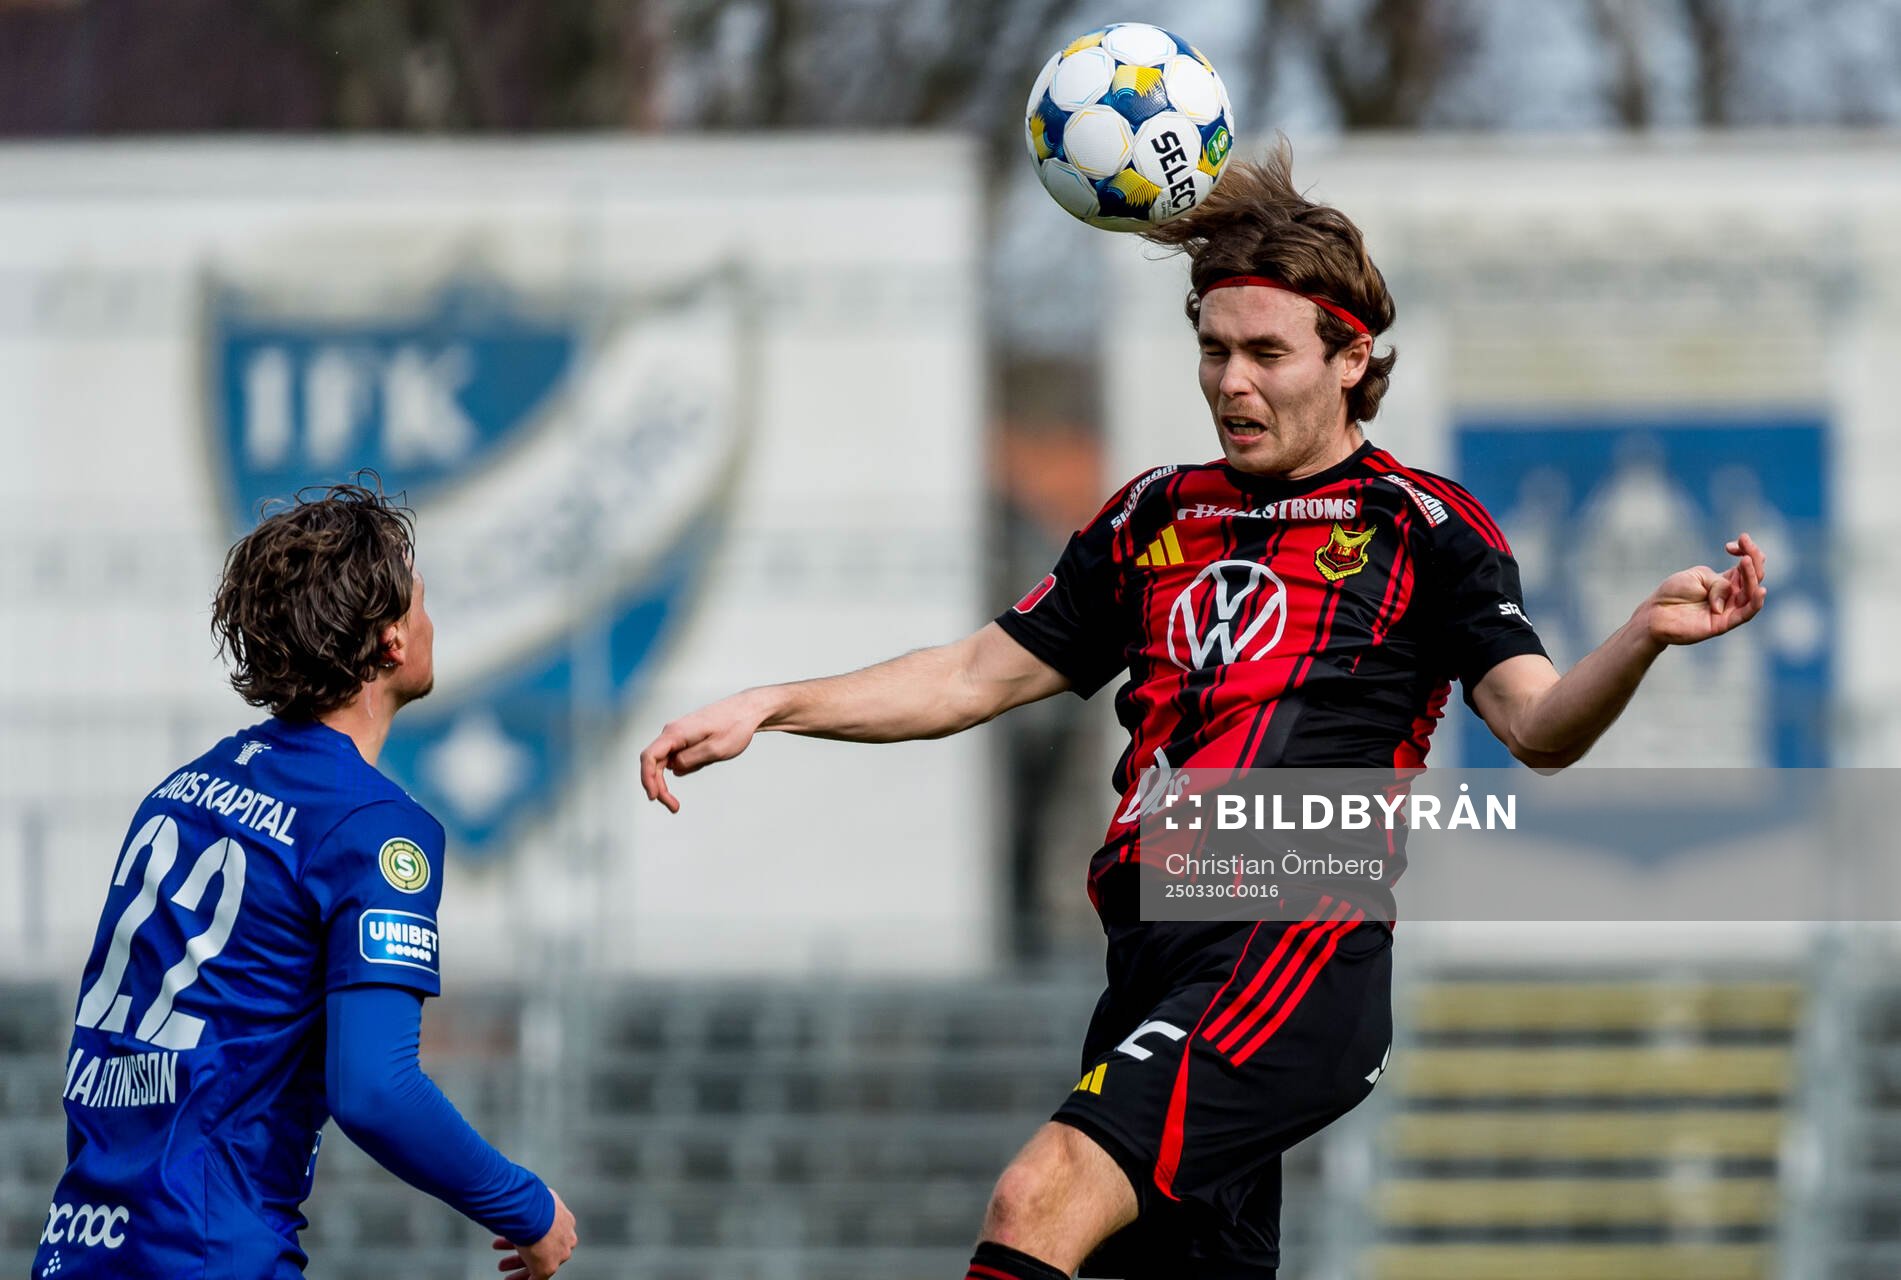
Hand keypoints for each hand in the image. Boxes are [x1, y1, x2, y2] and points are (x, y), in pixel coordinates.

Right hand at [492, 1190, 576, 1278]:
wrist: (532, 1212)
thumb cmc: (529, 1203)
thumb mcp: (529, 1200)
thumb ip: (525, 1203)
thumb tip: (511, 1196)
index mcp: (564, 1219)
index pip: (549, 1232)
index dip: (530, 1235)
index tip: (520, 1238)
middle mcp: (565, 1237)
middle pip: (543, 1248)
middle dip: (520, 1251)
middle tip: (506, 1251)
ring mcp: (558, 1253)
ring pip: (537, 1264)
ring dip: (516, 1264)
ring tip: (502, 1266)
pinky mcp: (549, 1267)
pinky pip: (536, 1279)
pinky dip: (522, 1279)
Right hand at [638, 689, 774, 812]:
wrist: (748, 710)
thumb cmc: (735, 726)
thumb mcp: (716, 749)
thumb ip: (691, 759)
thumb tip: (674, 769)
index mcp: (676, 732)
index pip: (649, 756)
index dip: (647, 778)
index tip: (654, 797)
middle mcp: (673, 732)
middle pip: (654, 763)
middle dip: (658, 786)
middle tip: (674, 807)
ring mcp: (679, 735)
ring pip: (664, 762)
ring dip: (666, 782)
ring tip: (677, 803)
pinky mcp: (686, 739)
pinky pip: (675, 758)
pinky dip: (679, 770)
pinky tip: (700, 767)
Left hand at [1639, 532, 1766, 646]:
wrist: (1656, 613)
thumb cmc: (1674, 592)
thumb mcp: (1698, 576)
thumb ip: (1718, 582)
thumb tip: (1729, 597)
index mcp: (1726, 580)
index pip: (1747, 564)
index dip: (1747, 550)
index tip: (1731, 545)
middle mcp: (1732, 595)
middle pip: (1754, 576)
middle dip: (1752, 558)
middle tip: (1744, 545)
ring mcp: (1729, 609)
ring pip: (1751, 593)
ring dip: (1752, 576)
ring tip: (1745, 561)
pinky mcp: (1724, 624)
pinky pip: (1746, 614)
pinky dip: (1756, 602)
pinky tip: (1760, 590)